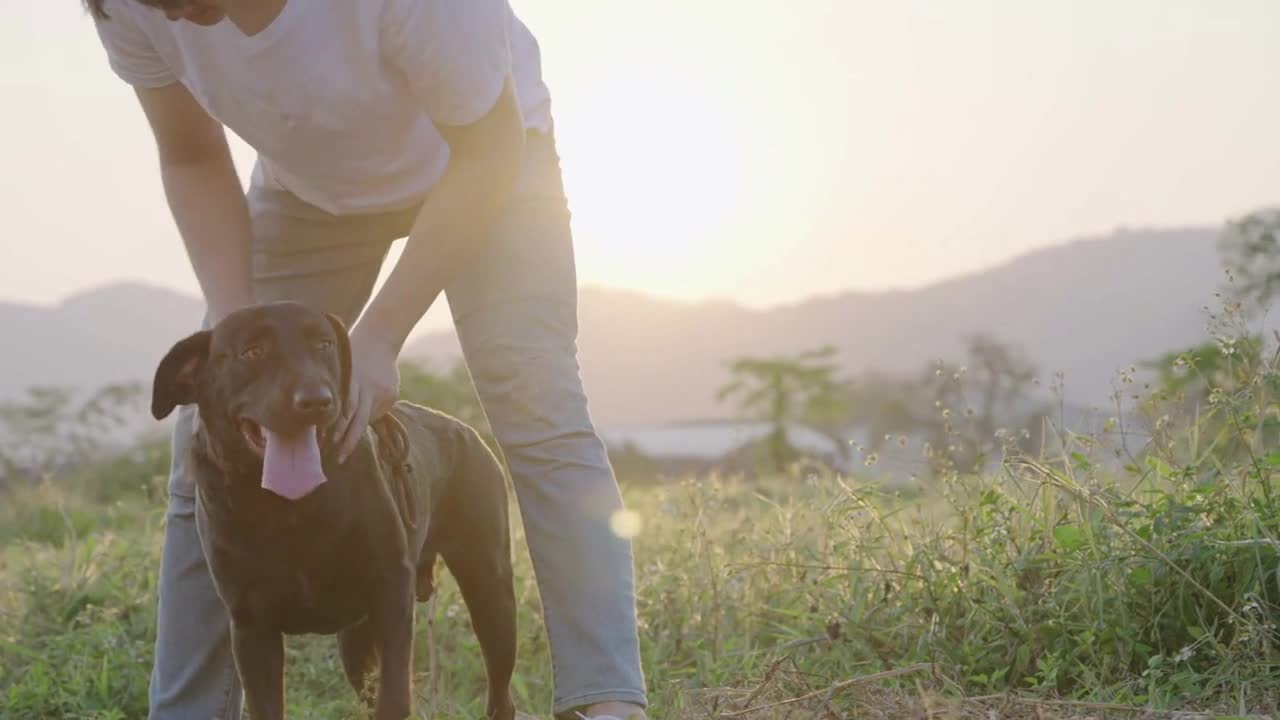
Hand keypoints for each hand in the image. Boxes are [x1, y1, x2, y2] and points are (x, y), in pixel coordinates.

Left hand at [332, 325, 401, 462]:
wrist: (380, 338)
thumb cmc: (350, 354)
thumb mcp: (341, 368)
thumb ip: (337, 391)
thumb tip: (323, 419)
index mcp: (354, 380)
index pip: (346, 409)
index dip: (338, 427)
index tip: (328, 443)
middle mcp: (370, 388)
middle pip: (359, 420)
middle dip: (348, 441)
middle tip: (338, 458)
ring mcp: (383, 393)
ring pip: (368, 419)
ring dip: (356, 430)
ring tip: (343, 444)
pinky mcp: (392, 395)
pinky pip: (378, 412)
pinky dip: (368, 415)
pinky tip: (364, 407)